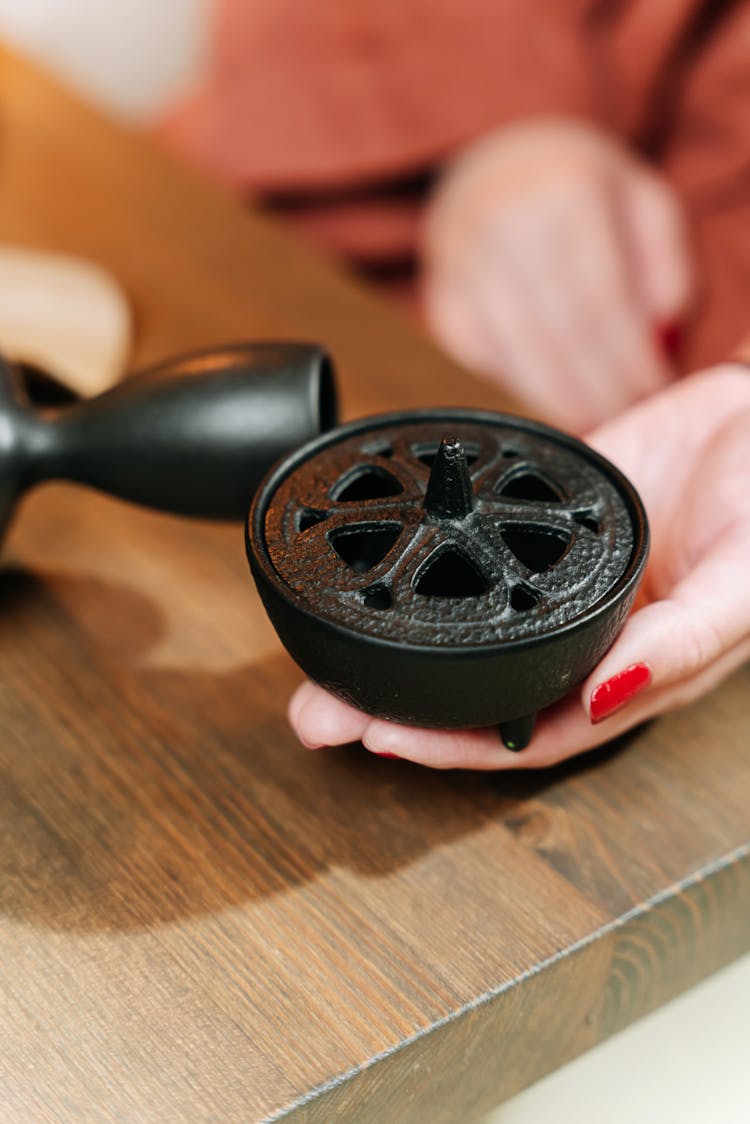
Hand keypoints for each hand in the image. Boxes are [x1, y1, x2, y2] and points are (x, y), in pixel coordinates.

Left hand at [288, 366, 749, 768]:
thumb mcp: (743, 585)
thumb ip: (680, 645)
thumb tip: (604, 695)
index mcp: (627, 676)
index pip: (527, 734)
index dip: (453, 747)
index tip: (380, 739)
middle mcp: (581, 645)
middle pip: (476, 699)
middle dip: (396, 713)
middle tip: (317, 714)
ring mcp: (553, 593)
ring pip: (461, 641)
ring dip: (393, 659)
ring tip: (320, 667)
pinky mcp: (537, 536)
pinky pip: (472, 567)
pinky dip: (425, 582)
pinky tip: (375, 588)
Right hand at [421, 118, 694, 432]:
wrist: (500, 168)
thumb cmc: (582, 193)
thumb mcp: (645, 204)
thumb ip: (669, 266)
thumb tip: (663, 336)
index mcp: (565, 193)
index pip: (599, 299)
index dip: (626, 360)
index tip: (651, 395)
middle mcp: (504, 222)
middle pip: (555, 334)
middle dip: (595, 391)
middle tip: (624, 418)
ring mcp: (461, 260)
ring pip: (513, 355)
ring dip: (555, 402)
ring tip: (591, 423)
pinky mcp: (439, 294)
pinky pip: (476, 359)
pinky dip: (512, 388)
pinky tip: (544, 402)